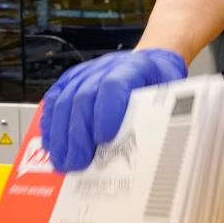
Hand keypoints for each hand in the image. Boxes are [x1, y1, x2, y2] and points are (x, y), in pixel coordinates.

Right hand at [40, 49, 186, 171]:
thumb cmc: (160, 80)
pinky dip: (51, 125)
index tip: (103, 138)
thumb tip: (158, 144)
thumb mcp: (173, 93)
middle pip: (84, 96)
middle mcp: (106, 67)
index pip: (114, 85)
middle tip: (79, 161)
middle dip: (78, 134)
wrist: (150, 61)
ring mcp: (86, 72)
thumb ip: (163, 113)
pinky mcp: (71, 80)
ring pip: (64, 100)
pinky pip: (53, 100)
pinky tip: (53, 145)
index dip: (106, 111)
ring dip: (61, 135)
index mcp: (135, 66)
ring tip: (64, 161)